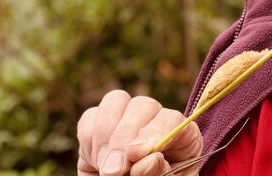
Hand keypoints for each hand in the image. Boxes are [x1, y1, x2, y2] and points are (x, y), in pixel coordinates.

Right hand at [77, 90, 202, 175]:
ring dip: (105, 137)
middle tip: (115, 170)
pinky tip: (98, 162)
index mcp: (181, 135)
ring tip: (108, 169)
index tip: (139, 153)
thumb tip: (147, 159)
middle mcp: (155, 120)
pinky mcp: (99, 127)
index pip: (172, 120)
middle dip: (125, 137)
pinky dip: (89, 140)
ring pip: (115, 102)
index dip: (156, 132)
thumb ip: (158, 172)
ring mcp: (126, 119)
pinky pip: (90, 117)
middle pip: (142, 105)